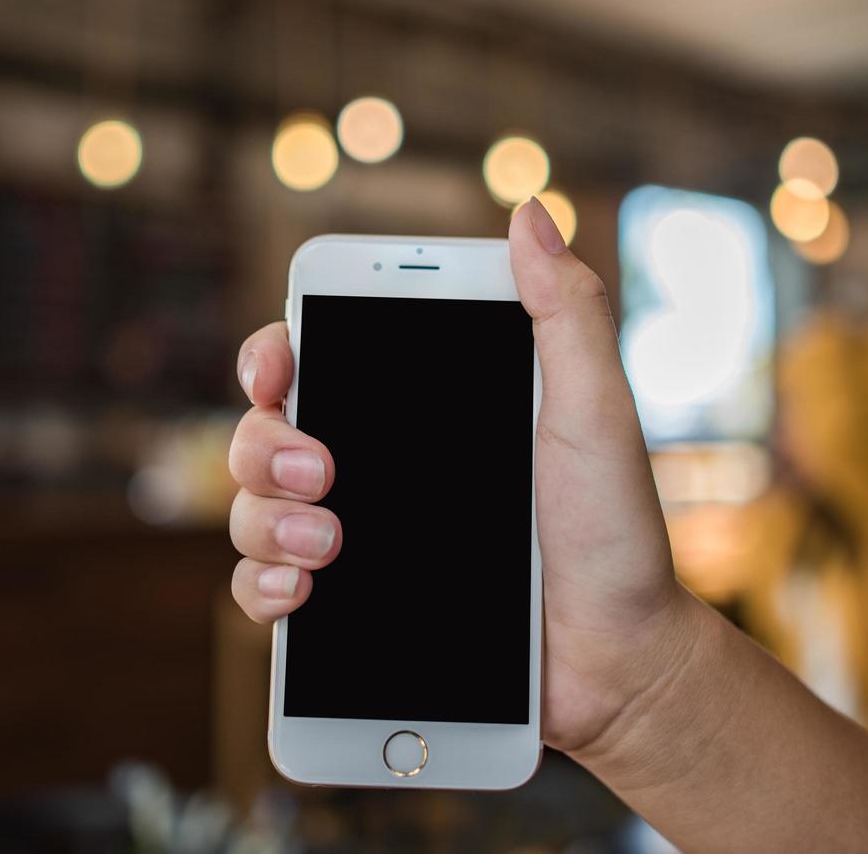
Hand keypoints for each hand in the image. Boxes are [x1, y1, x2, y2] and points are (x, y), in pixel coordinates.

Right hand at [227, 199, 688, 757]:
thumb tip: (532, 210)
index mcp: (421, 410)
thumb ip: (566, 313)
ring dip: (263, 520)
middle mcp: (377, 468)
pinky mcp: (349, 613)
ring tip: (327, 545)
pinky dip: (262, 589)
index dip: (275, 354)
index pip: (318, 361)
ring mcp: (356, 541)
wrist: (616, 658)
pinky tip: (299, 595)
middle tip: (321, 470)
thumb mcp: (595, 412)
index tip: (277, 368)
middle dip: (266, 445)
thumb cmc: (613, 529)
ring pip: (251, 511)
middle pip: (264, 434)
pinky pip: (265, 592)